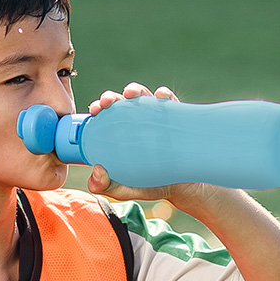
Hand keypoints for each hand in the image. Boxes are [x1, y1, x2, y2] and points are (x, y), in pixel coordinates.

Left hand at [84, 82, 219, 212]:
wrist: (184, 188)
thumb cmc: (152, 186)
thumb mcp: (125, 190)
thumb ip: (105, 186)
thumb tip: (95, 170)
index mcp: (122, 135)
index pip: (106, 116)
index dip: (99, 108)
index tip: (95, 110)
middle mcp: (138, 122)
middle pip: (121, 102)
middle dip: (112, 97)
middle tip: (108, 102)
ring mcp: (157, 118)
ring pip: (144, 96)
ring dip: (135, 90)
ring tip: (130, 93)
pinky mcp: (176, 117)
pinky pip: (171, 102)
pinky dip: (165, 95)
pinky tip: (160, 96)